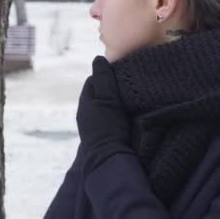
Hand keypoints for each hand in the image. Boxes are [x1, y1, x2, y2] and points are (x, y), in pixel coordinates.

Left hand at [77, 56, 132, 175]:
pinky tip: (132, 115)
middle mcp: (87, 113)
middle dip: (113, 88)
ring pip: (107, 107)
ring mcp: (95, 126)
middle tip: (131, 85)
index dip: (108, 74)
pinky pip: (112, 120)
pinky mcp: (105, 137)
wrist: (110, 160)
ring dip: (117, 103)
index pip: (95, 80)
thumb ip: (104, 79)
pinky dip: (119, 115)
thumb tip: (98, 58)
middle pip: (101, 94)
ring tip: (134, 98)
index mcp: (86, 101)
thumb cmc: (108, 128)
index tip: (123, 72)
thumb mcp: (108, 100)